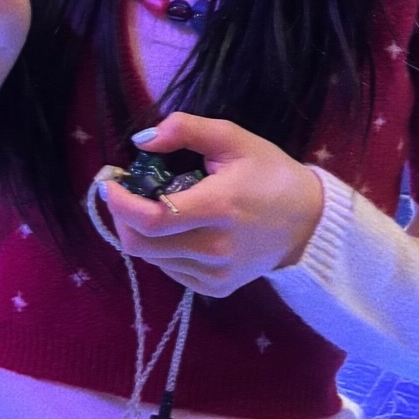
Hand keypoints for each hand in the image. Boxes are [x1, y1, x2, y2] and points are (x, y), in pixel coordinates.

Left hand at [100, 112, 325, 297]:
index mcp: (219, 207)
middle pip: (143, 244)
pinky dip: (163, 248)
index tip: (109, 182)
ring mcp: (215, 274)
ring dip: (142, 231)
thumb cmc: (270, 173)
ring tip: (153, 205)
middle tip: (124, 192)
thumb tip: (142, 140)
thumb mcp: (233, 138)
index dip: (121, 203)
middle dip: (122, 217)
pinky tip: (178, 227)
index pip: (153, 218)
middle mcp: (214, 248)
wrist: (309, 222)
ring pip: (153, 259)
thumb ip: (186, 130)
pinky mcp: (216, 289)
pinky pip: (171, 270)